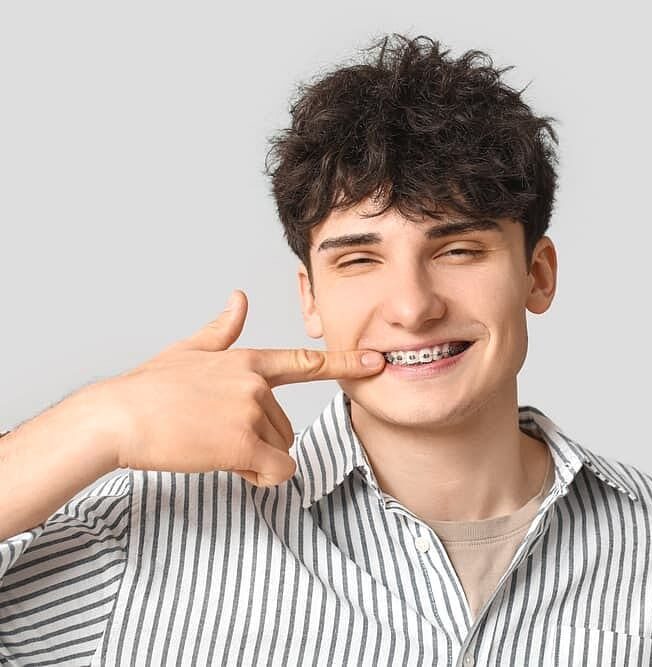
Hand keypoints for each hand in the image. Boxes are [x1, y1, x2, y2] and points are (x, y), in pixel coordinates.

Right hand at [95, 289, 384, 486]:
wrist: (117, 417)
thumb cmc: (148, 389)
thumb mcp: (188, 351)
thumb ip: (222, 330)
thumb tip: (239, 298)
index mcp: (247, 361)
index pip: (306, 361)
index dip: (345, 362)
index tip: (376, 361)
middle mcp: (256, 384)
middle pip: (287, 425)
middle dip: (260, 439)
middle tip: (217, 436)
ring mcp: (251, 412)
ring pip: (279, 449)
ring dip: (253, 458)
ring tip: (212, 445)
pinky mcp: (243, 444)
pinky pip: (277, 471)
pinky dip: (261, 477)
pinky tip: (230, 466)